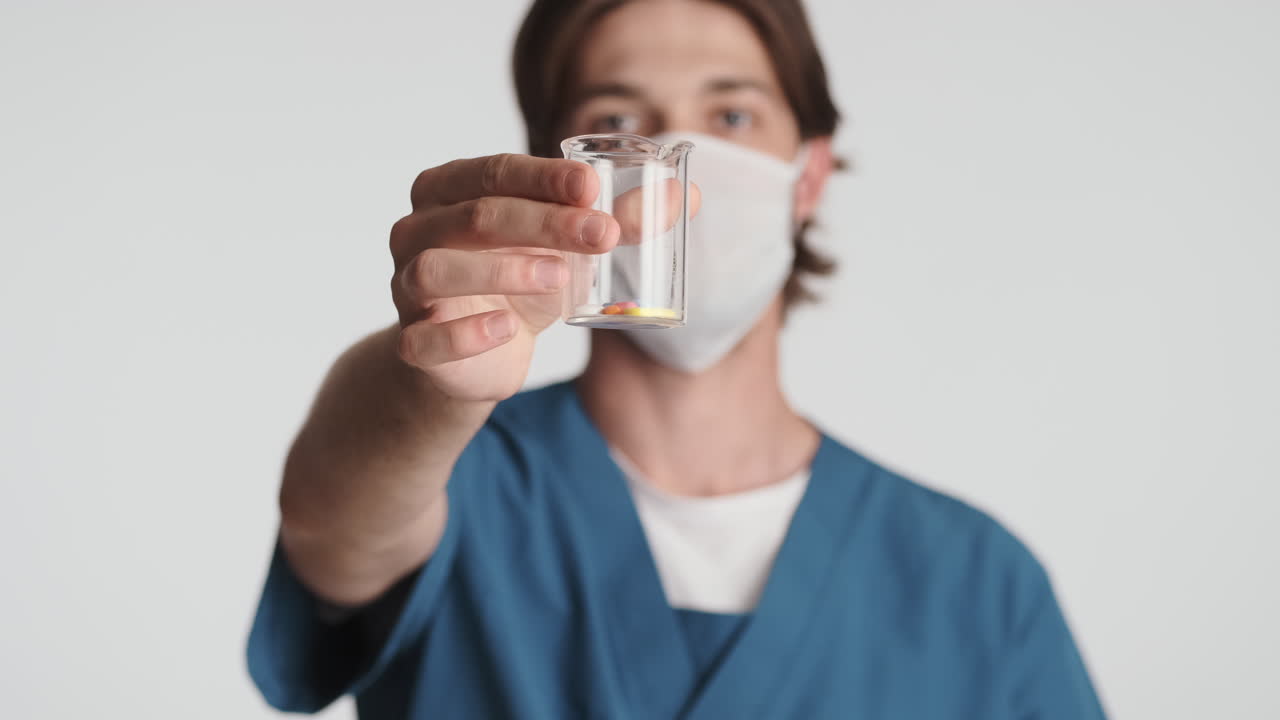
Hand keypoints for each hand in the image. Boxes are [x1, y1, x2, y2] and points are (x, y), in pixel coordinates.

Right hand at [390, 154, 619, 401]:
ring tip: (559, 277)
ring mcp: (406, 286)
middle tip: (600, 235)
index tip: (594, 187)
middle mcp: (417, 231)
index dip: (544, 178)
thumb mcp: (567, 247)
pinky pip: (426, 338)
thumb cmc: (518, 280)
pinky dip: (466, 333)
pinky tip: (507, 329)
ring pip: (438, 269)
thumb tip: (687, 197)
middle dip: (543, 222)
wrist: (476, 354)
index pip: (494, 171)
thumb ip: (618, 220)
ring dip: (502, 270)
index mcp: (448, 190)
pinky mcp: (413, 342)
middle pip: (475, 215)